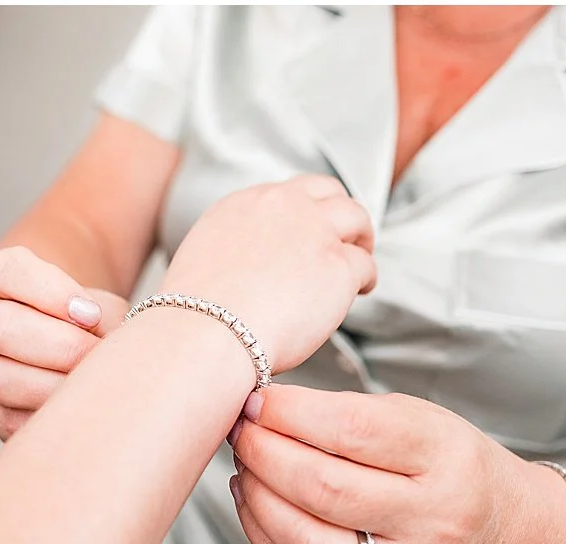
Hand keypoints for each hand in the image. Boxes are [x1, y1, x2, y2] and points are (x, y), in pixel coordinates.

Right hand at [0, 247, 129, 438]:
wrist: (90, 354)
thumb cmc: (98, 325)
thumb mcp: (106, 309)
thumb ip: (106, 317)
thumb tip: (114, 348)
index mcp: (9, 286)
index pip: (4, 271)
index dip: (49, 291)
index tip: (90, 312)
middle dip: (59, 345)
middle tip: (97, 354)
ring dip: (52, 385)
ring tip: (91, 384)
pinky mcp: (0, 413)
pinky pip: (10, 420)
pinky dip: (51, 416)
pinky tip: (80, 409)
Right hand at [159, 175, 376, 371]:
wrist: (205, 331)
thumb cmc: (199, 312)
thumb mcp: (209, 255)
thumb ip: (242, 243)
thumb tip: (262, 260)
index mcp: (247, 202)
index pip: (292, 191)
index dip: (310, 209)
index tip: (314, 229)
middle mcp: (283, 206)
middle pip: (329, 192)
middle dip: (342, 213)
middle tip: (350, 238)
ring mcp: (315, 232)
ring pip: (356, 218)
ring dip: (362, 238)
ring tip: (361, 261)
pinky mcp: (338, 265)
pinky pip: (364, 265)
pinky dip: (366, 279)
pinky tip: (361, 291)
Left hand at [227, 385, 565, 543]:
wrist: (509, 535)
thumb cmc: (463, 470)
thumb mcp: (429, 422)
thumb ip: (358, 414)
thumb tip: (275, 408)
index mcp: (445, 458)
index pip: (353, 430)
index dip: (292, 413)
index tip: (262, 401)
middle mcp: (430, 517)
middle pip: (324, 486)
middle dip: (265, 452)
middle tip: (243, 431)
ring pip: (308, 540)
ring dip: (258, 499)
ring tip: (247, 467)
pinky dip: (267, 536)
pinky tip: (259, 505)